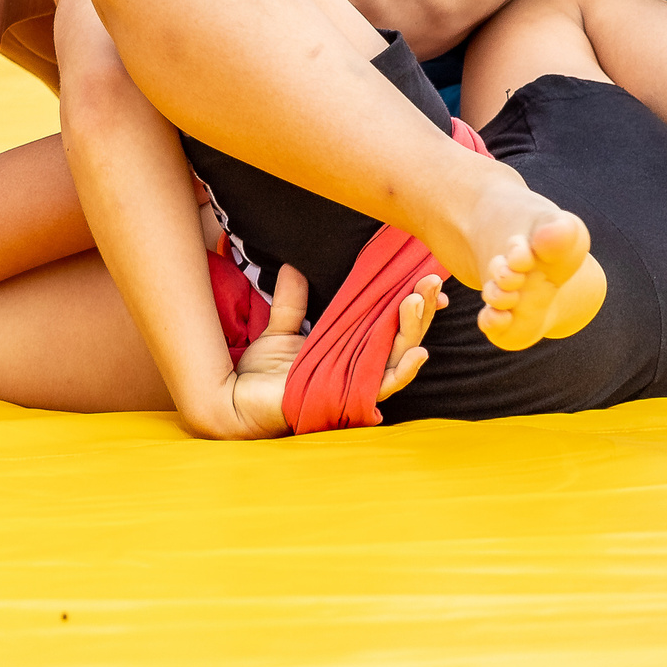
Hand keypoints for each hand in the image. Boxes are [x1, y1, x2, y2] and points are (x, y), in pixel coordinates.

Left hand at [212, 267, 444, 438]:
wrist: (234, 401)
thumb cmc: (261, 375)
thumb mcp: (281, 330)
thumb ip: (293, 301)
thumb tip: (294, 265)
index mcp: (352, 350)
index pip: (391, 323)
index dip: (412, 302)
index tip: (425, 274)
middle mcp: (361, 367)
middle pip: (403, 336)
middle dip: (422, 308)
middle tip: (432, 278)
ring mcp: (357, 384)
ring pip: (399, 357)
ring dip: (413, 329)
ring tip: (417, 300)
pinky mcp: (347, 399)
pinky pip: (382, 387)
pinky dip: (403, 371)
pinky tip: (419, 352)